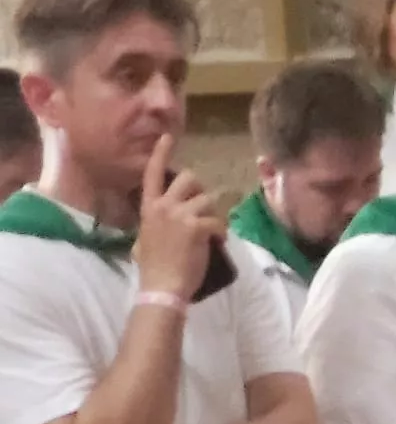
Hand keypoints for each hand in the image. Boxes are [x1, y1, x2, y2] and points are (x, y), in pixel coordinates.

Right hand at [131, 135, 223, 299]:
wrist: (161, 286)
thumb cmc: (153, 267)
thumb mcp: (145, 239)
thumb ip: (155, 224)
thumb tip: (161, 224)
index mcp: (148, 207)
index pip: (152, 173)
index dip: (161, 154)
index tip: (168, 137)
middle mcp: (163, 206)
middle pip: (188, 178)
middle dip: (200, 189)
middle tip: (202, 208)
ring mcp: (180, 215)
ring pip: (207, 200)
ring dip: (213, 213)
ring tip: (210, 231)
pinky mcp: (197, 226)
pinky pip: (218, 221)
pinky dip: (221, 232)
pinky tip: (217, 242)